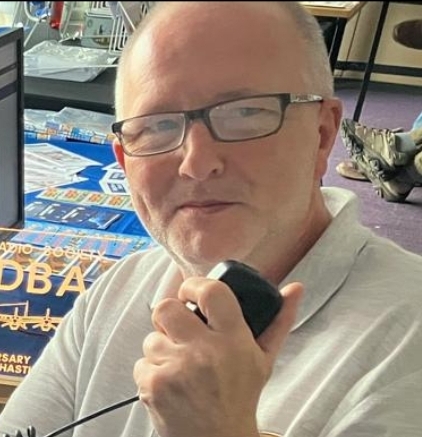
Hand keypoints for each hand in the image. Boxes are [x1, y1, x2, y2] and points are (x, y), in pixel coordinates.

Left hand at [133, 277, 302, 436]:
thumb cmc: (240, 396)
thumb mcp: (264, 359)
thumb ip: (279, 320)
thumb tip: (296, 288)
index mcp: (234, 340)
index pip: (211, 292)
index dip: (195, 285)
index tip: (191, 291)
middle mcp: (205, 352)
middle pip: (166, 308)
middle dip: (169, 314)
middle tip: (178, 327)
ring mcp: (177, 369)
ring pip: (152, 337)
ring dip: (162, 347)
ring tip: (180, 364)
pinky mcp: (155, 385)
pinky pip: (142, 361)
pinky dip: (152, 369)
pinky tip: (171, 382)